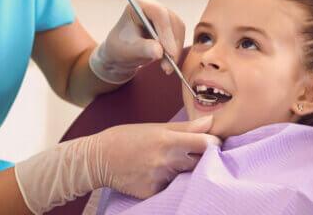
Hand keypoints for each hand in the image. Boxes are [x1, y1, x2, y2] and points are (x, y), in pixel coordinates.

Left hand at [89, 0, 185, 83]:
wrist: (121, 53)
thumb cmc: (120, 48)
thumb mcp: (128, 51)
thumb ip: (142, 49)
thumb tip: (159, 51)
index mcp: (138, 6)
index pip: (159, 14)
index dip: (166, 32)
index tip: (169, 52)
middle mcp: (153, 6)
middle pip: (172, 21)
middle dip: (172, 44)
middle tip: (168, 66)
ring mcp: (163, 15)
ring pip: (178, 30)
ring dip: (175, 50)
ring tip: (166, 67)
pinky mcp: (170, 26)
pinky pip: (179, 37)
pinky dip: (176, 51)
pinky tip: (168, 63)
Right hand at [94, 116, 219, 198]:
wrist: (98, 159)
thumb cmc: (125, 138)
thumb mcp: (154, 127)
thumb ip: (185, 127)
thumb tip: (210, 121)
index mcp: (167, 140)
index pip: (206, 143)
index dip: (214, 143)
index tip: (212, 142)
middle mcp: (166, 160)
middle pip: (201, 162)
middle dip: (202, 158)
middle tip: (192, 153)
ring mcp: (160, 178)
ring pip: (185, 176)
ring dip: (183, 170)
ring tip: (167, 162)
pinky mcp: (153, 192)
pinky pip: (170, 188)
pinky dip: (167, 182)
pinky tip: (154, 174)